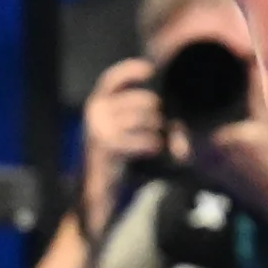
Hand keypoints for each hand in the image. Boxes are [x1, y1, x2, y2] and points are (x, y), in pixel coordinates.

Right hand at [77, 56, 162, 220]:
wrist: (92, 198)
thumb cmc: (112, 164)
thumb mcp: (121, 135)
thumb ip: (140, 120)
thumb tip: (174, 119)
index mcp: (96, 105)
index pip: (112, 79)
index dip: (131, 70)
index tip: (150, 69)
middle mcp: (94, 113)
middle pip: (142, 101)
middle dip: (160, 114)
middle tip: (167, 129)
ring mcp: (98, 129)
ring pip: (146, 119)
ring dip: (160, 132)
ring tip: (160, 143)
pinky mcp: (106, 147)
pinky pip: (142, 139)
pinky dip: (152, 145)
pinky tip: (153, 151)